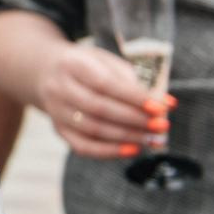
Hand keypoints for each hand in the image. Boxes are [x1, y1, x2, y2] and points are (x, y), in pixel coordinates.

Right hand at [38, 40, 172, 158]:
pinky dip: (109, 152)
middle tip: (162, 126)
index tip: (161, 107)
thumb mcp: (106, 62)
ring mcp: (55, 110)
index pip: (105, 84)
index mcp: (72, 64)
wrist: (48, 72)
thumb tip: (166, 103)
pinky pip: (83, 146)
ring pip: (93, 129)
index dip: (134, 98)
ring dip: (127, 137)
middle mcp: (58, 88)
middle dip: (135, 120)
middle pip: (99, 108)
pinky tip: (132, 149)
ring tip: (153, 139)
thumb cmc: (88, 66)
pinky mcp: (58, 129)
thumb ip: (133, 80)